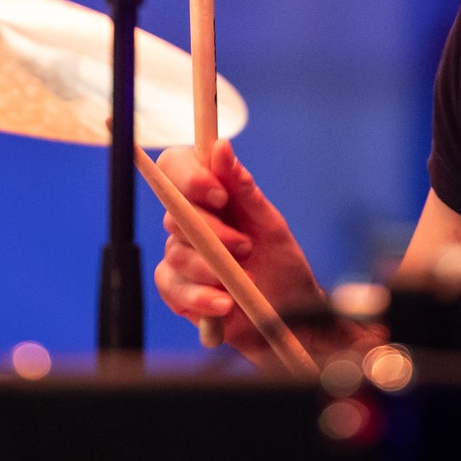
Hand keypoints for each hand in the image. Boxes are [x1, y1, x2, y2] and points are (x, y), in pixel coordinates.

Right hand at [152, 140, 327, 366]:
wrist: (289, 313)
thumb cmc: (280, 262)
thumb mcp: (270, 224)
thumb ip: (244, 189)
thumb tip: (221, 147)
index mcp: (207, 194)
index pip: (174, 166)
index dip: (188, 176)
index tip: (218, 194)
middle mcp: (187, 221)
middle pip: (174, 213)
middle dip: (212, 232)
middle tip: (245, 247)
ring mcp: (179, 255)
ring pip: (176, 253)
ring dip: (212, 268)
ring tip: (246, 279)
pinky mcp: (178, 290)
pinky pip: (171, 287)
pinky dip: (200, 296)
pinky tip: (225, 303)